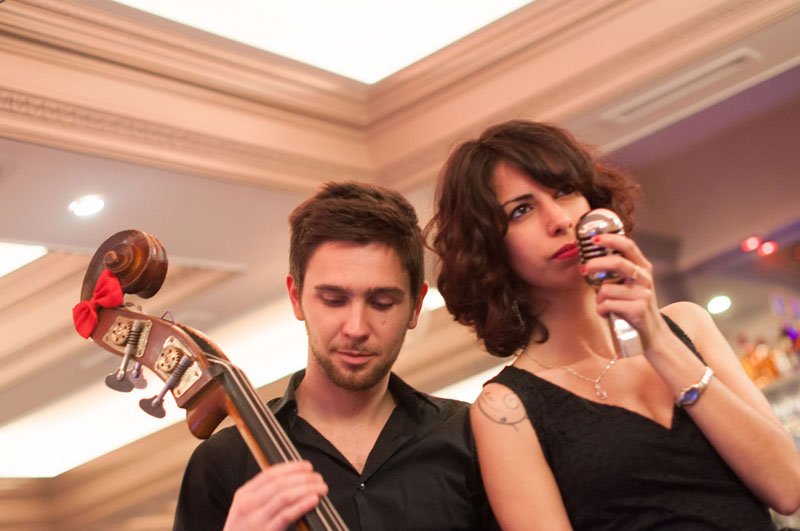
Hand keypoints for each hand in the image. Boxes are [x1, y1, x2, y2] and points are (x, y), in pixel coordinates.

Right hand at [223, 460, 327, 530]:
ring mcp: (255, 521)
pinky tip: (313, 500)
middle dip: (303, 478)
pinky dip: (302, 505)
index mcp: (243, 495)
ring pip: (284, 496)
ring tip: (320, 488)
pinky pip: (286, 515)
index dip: (291, 468)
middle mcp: (247, 505)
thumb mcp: (248, 512)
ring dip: (307, 489)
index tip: (307, 466)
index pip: (269, 474)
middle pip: (279, 483)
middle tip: (318, 478)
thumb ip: (264, 497)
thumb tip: (294, 483)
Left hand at [582, 233, 666, 347]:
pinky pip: (607, 305)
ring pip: (606, 289)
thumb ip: (616, 272)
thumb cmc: (633, 306)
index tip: (594, 238)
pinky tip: (607, 314)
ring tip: (604, 304)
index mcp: (642, 267)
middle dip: (595, 264)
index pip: (628, 246)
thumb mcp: (630, 284)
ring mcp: (643, 293)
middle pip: (616, 262)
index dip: (611, 239)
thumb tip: (589, 261)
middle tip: (583, 269)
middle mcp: (644, 277)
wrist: (652, 333)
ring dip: (599, 299)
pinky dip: (601, 310)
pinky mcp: (638, 309)